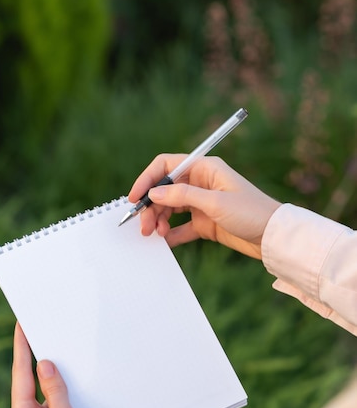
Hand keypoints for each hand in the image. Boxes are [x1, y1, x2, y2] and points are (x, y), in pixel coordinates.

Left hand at [9, 323, 106, 407]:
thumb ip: (55, 389)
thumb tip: (45, 364)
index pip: (20, 373)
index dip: (21, 348)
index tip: (21, 327)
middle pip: (30, 382)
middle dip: (35, 359)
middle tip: (38, 333)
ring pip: (47, 394)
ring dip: (54, 377)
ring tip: (60, 353)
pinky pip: (59, 406)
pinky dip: (66, 394)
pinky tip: (77, 385)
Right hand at [128, 155, 280, 258]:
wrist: (273, 237)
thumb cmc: (251, 212)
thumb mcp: (215, 203)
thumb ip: (182, 196)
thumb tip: (154, 193)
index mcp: (204, 168)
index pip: (166, 166)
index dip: (147, 179)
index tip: (135, 198)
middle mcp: (200, 183)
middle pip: (164, 190)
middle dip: (151, 206)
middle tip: (144, 226)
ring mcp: (202, 203)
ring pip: (170, 208)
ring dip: (159, 220)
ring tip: (155, 234)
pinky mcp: (205, 222)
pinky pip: (180, 226)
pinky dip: (171, 233)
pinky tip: (164, 241)